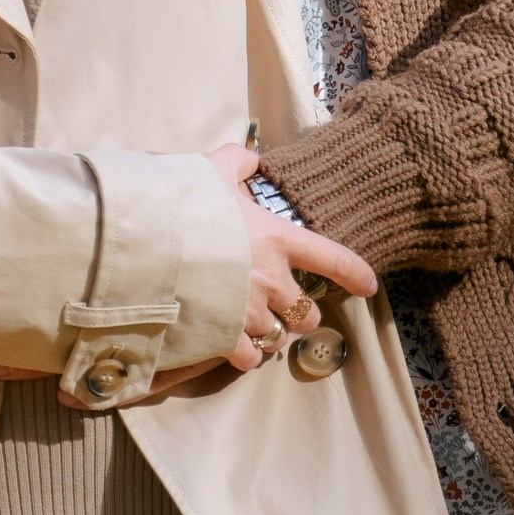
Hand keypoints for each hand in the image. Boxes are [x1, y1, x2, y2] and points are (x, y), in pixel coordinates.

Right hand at [203, 143, 375, 369]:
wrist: (144, 241)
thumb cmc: (181, 202)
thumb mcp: (210, 169)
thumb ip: (236, 161)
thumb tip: (251, 157)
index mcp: (277, 239)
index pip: (333, 258)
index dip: (356, 273)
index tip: (369, 285)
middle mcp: (272, 280)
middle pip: (308, 314)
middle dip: (298, 313)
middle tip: (282, 306)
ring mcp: (249, 311)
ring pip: (277, 336)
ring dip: (269, 332)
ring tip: (252, 324)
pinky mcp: (224, 336)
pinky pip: (248, 357)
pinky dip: (243, 352)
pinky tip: (231, 342)